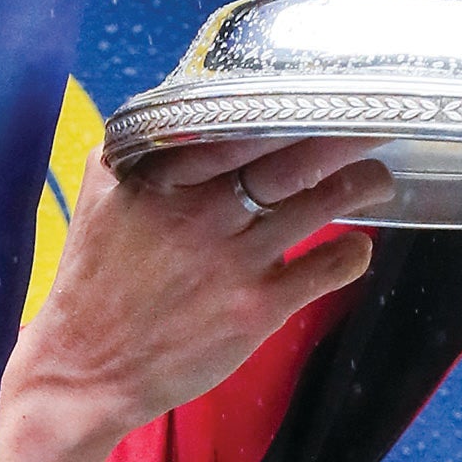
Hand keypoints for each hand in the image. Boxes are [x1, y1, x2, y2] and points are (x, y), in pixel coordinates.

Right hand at [0, 137, 391, 461]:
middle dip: (343, 135)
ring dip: (360, 185)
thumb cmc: (94, 282)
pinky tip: (355, 246)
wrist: (85, 370)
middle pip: (290, 158)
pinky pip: (325, 269)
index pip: (239, 125)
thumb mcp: (100, 198)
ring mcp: (232, 261)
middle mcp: (201, 213)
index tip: (320, 91)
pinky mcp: (254, 309)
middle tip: (376, 119)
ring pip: (318, 205)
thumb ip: (137, 149)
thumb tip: (176, 112)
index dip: (286, 105)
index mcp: (161, 178)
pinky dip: (351, 253)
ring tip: (376, 177)